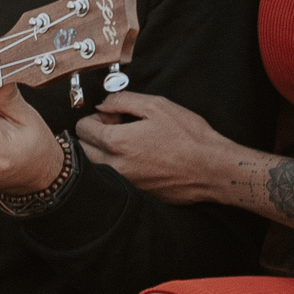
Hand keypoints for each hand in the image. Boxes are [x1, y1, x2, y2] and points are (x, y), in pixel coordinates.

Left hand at [76, 91, 227, 204]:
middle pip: (83, 149)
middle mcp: (115, 166)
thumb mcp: (157, 106)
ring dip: (103, 152)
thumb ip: (123, 100)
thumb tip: (103, 104)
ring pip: (95, 166)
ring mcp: (124, 183)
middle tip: (118, 128)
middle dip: (94, 135)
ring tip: (129, 143)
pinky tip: (140, 158)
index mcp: (117, 142)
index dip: (96, 117)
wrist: (211, 169)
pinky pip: (113, 179)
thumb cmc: (189, 136)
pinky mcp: (135, 193)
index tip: (113, 116)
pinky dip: (117, 167)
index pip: (82, 128)